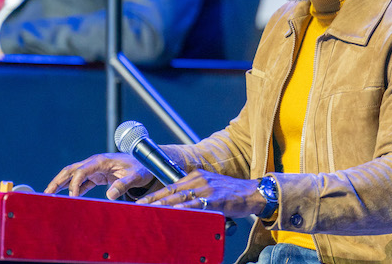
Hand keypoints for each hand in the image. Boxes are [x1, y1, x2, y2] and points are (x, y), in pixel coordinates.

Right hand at [44, 153, 154, 198]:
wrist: (146, 164)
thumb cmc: (141, 168)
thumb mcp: (136, 176)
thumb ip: (124, 184)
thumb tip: (110, 195)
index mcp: (102, 160)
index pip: (82, 171)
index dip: (75, 184)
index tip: (72, 197)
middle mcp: (95, 163)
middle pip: (71, 170)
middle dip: (58, 181)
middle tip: (46, 193)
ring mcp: (95, 169)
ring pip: (73, 175)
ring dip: (61, 184)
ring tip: (49, 195)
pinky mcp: (97, 176)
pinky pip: (81, 182)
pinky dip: (72, 189)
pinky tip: (66, 198)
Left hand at [137, 169, 265, 218]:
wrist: (253, 192)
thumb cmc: (231, 193)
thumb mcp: (210, 187)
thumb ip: (194, 193)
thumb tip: (177, 205)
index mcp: (196, 176)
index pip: (171, 186)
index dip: (155, 195)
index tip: (140, 202)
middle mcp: (200, 179)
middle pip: (172, 191)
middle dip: (153, 200)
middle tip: (138, 208)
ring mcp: (208, 188)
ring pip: (181, 198)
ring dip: (164, 206)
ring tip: (150, 212)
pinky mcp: (216, 198)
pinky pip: (197, 205)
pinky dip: (184, 210)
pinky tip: (175, 214)